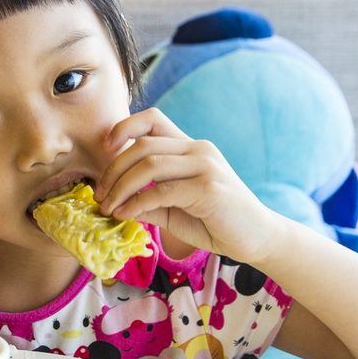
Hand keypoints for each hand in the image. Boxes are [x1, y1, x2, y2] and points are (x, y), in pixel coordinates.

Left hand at [94, 108, 278, 263]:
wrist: (257, 239)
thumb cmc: (215, 223)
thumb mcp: (174, 210)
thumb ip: (148, 201)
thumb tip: (114, 202)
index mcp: (190, 147)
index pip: (153, 118)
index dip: (124, 127)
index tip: (105, 149)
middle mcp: (198, 149)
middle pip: (143, 144)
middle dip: (113, 169)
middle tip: (100, 195)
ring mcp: (205, 166)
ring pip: (149, 164)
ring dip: (120, 187)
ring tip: (108, 207)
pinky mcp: (209, 188)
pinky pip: (161, 190)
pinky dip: (136, 203)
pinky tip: (125, 215)